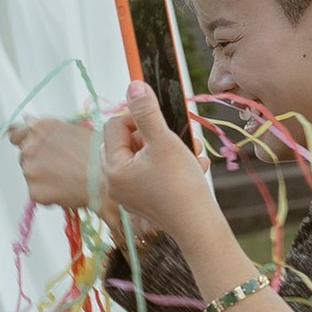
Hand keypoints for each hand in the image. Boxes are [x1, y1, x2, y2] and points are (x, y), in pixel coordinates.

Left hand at [8, 115, 97, 212]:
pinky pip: (36, 193)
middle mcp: (30, 147)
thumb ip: (47, 129)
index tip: (30, 145)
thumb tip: (29, 122)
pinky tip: (66, 188)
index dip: (24, 140)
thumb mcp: (74, 128)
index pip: (16, 134)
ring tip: (67, 176)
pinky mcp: (34, 191)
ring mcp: (30, 170)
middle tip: (61, 164)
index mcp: (40, 128)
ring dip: (42, 176)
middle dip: (38, 159)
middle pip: (24, 155)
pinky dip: (48, 193)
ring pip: (30, 174)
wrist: (108, 176)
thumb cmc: (98, 151)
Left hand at [94, 80, 212, 244]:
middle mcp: (114, 182)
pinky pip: (154, 173)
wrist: (199, 226)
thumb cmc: (180, 184)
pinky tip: (194, 169)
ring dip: (169, 148)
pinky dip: (173, 166)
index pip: (115, 124)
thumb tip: (133, 85)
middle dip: (154, 134)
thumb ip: (147, 112)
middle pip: (128, 140)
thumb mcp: (163, 141)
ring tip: (191, 154)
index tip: (160, 123)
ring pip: (144, 156)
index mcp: (113, 167)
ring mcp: (129, 194)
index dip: (138, 117)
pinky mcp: (145, 201)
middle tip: (175, 139)